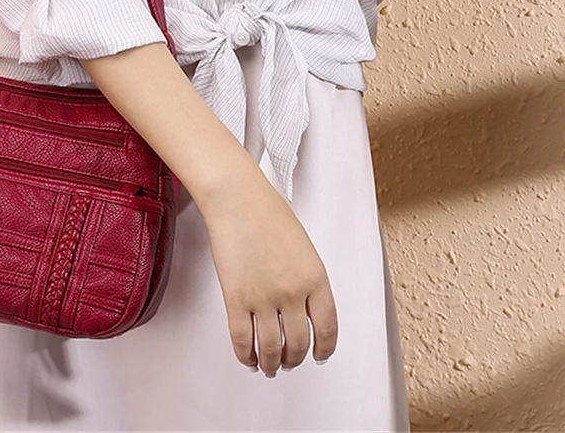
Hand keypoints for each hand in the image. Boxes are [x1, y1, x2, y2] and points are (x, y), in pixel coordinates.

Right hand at [197, 167, 337, 375]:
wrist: (237, 197)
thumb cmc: (266, 211)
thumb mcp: (303, 246)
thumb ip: (307, 277)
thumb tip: (302, 306)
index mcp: (315, 277)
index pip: (327, 328)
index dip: (324, 349)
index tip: (320, 356)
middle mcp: (293, 292)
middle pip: (299, 344)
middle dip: (295, 358)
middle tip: (290, 361)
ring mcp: (264, 297)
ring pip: (271, 348)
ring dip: (271, 363)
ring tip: (269, 365)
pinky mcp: (236, 298)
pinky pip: (242, 339)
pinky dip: (246, 355)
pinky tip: (248, 357)